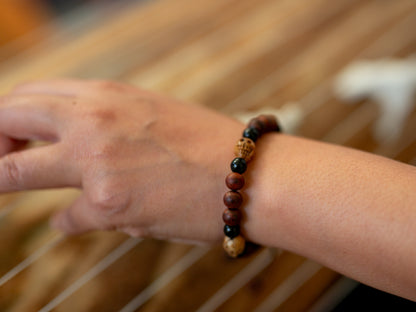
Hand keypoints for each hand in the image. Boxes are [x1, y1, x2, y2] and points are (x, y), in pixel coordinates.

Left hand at [0, 79, 242, 242]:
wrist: (247, 174)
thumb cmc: (207, 143)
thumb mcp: (151, 112)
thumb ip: (107, 121)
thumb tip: (71, 143)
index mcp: (107, 94)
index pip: (32, 94)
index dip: (12, 117)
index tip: (12, 136)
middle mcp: (93, 121)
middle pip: (8, 119)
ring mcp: (96, 163)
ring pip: (14, 172)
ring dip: (6, 181)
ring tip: (7, 187)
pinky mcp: (108, 206)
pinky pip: (66, 219)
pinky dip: (69, 222)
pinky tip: (78, 221)